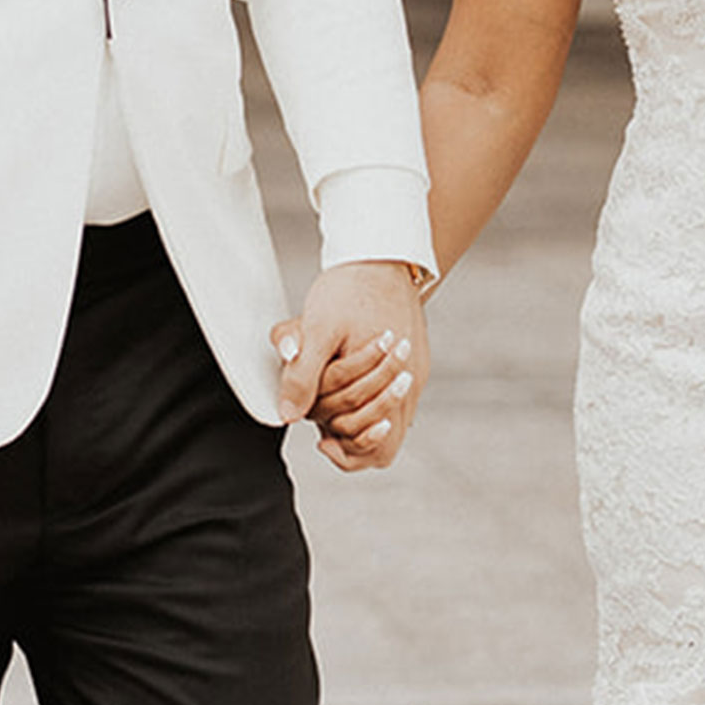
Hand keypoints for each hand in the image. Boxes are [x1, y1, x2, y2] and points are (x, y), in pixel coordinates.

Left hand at [273, 261, 425, 471]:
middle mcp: (413, 380)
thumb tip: (288, 416)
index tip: (322, 439)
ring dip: (361, 418)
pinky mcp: (415, 359)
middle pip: (388, 439)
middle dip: (353, 436)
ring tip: (332, 405)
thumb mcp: (317, 329)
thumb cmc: (349, 289)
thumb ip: (303, 375)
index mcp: (393, 378)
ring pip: (393, 418)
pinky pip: (396, 396)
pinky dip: (371, 400)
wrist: (381, 254)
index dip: (349, 451)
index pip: (380, 444)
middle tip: (323, 425)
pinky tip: (346, 385)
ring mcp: (417, 369)